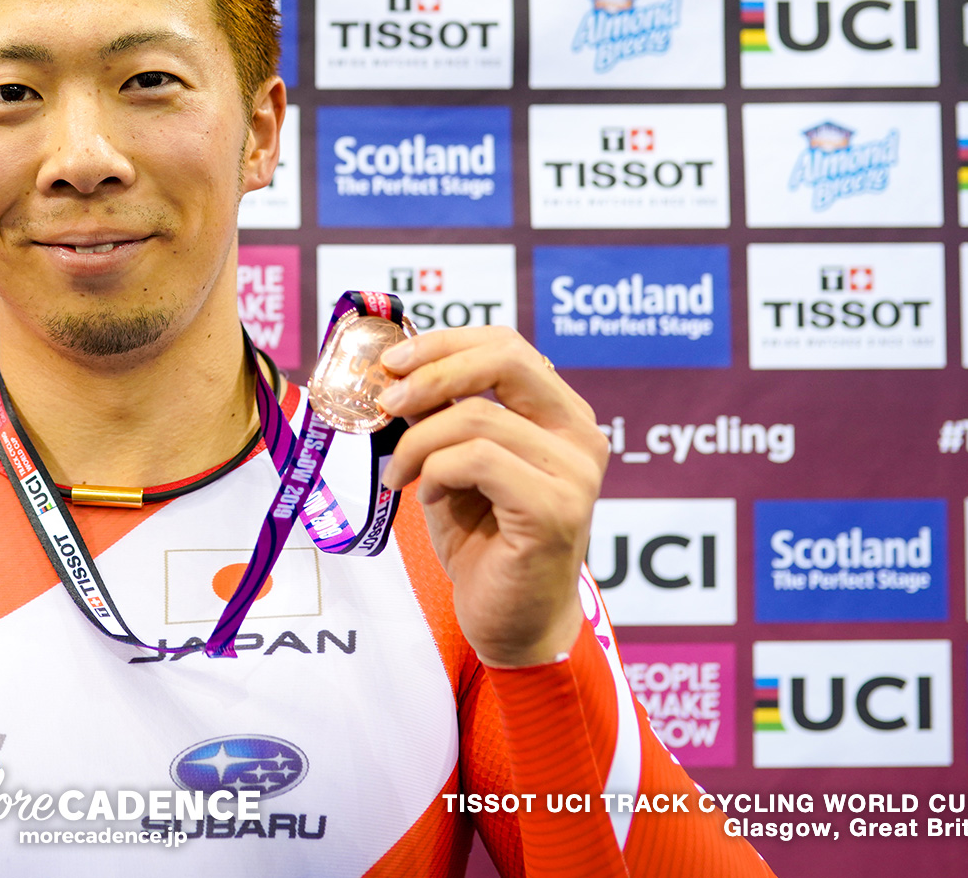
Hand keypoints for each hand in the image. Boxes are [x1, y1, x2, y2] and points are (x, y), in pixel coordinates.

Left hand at [374, 326, 606, 668]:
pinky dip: (437, 473)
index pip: (507, 346)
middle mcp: (580, 436)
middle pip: (506, 360)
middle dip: (432, 372)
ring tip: (400, 475)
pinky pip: (477, 460)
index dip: (444, 343)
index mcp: (562, 416)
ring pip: (476, 416)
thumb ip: (441, 416)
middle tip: (386, 401)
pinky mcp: (556, 508)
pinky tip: (429, 497)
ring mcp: (576, 472)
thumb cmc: (485, 544)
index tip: (392, 361)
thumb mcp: (454, 464)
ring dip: (419, 443)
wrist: (512, 625)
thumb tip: (394, 369)